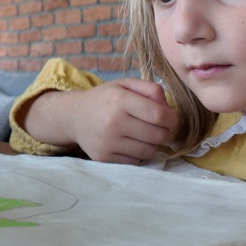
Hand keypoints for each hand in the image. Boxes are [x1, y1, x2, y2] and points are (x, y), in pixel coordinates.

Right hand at [25, 79, 176, 163]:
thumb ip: (150, 89)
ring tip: (146, 135)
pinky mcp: (104, 158)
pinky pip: (135, 161)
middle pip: (157, 135)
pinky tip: (132, 143)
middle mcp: (113, 122)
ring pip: (148, 151)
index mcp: (120, 100)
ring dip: (153, 144)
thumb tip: (169, 108)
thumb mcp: (125, 85)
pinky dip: (139, 153)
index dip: (172, 118)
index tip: (171, 118)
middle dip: (165, 132)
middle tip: (161, 127)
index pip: (159, 115)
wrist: (74, 117)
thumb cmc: (105, 99)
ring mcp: (107, 142)